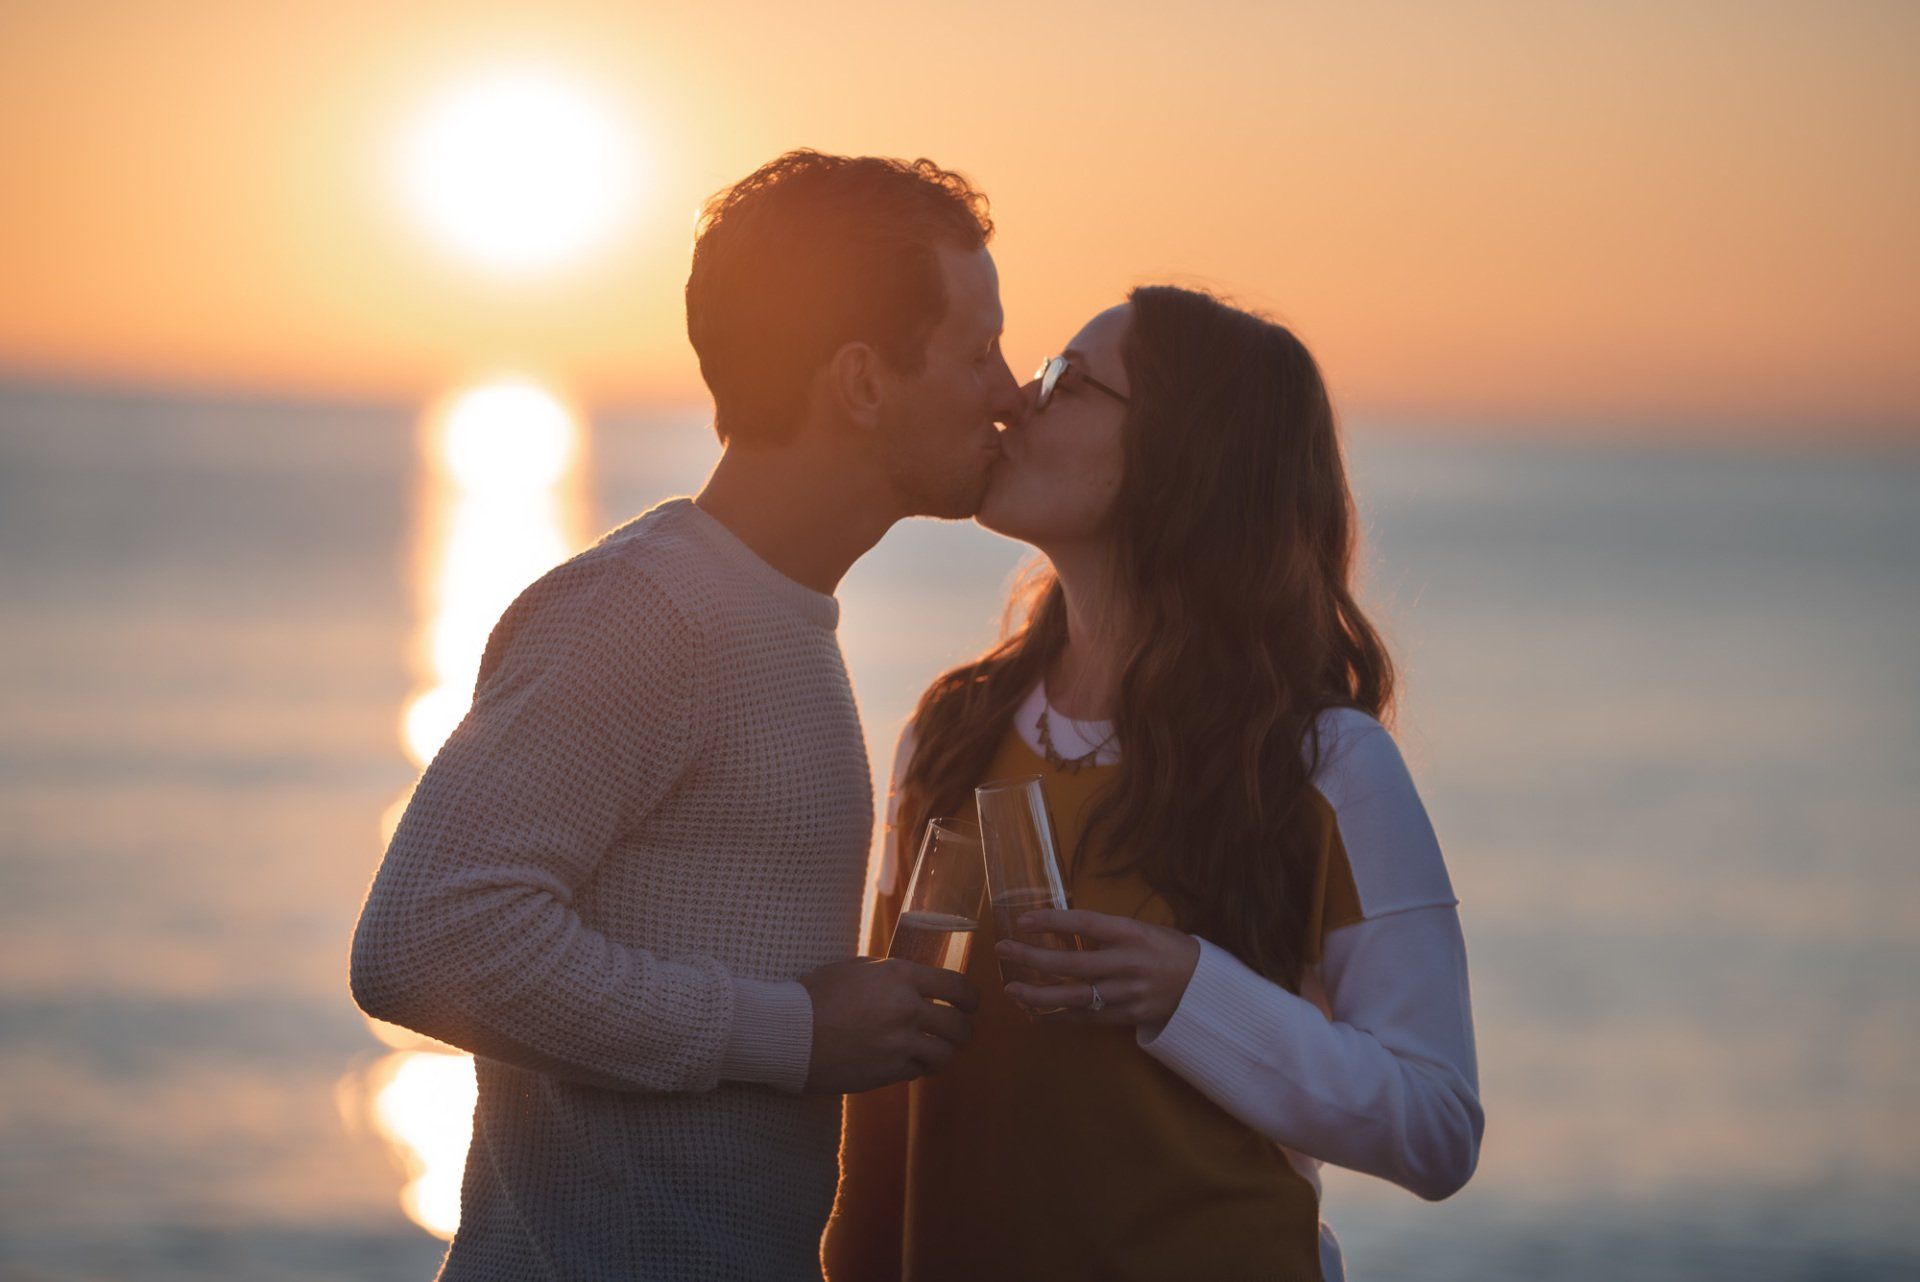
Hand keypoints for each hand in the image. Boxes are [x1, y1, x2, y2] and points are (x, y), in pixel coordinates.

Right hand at [798, 957, 979, 1094]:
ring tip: (937, 1051)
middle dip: (964, 1030)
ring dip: (944, 1053)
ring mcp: (899, 1043)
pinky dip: (918, 1068)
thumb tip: (912, 978)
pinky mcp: (888, 1072)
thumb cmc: (816, 994)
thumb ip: (889, 973)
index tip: (971, 1004)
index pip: (957, 986)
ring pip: (946, 1054)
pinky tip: (907, 1062)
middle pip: (960, 1025)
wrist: (789, 1032)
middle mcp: (906, 1009)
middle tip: (959, 1031)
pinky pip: (918, 1072)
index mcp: (900, 977)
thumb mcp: (855, 967)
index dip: (971, 998)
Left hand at [996, 909, 1200, 1031]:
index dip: (1052, 921)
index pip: (1085, 923)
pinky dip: (1059, 1015)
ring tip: (1011, 989)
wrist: (1205, 987)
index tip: (1022, 920)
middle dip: (1031, 957)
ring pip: (1074, 996)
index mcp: (1132, 933)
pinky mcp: (1128, 1017)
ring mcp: (1128, 993)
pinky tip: (1037, 1011)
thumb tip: (1060, 929)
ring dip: (1038, 993)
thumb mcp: (1142, 930)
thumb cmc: (1168, 950)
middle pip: (1071, 962)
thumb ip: (1105, 932)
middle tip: (1002, 949)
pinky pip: (1087, 1018)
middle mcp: (1128, 963)